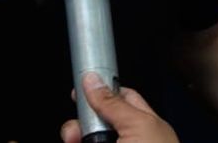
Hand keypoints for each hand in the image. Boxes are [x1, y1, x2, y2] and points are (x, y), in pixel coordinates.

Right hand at [59, 73, 178, 142]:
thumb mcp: (138, 127)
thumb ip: (114, 104)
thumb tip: (93, 81)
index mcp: (144, 125)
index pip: (120, 98)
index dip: (100, 91)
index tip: (79, 90)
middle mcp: (129, 141)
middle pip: (96, 123)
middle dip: (80, 124)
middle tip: (74, 134)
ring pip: (87, 140)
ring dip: (75, 137)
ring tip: (73, 141)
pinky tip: (73, 142)